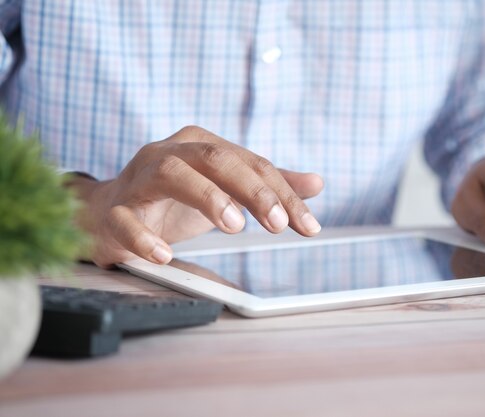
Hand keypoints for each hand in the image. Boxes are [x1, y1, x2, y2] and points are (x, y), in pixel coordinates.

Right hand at [70, 126, 323, 267]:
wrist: (108, 212)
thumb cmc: (173, 199)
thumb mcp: (225, 189)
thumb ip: (268, 185)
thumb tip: (316, 183)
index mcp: (201, 146)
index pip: (250, 164)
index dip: (283, 193)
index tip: (308, 225)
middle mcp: (170, 153)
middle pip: (215, 159)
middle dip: (252, 189)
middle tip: (278, 223)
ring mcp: (139, 179)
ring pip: (171, 174)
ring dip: (207, 197)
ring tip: (233, 225)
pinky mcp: (115, 209)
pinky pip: (126, 218)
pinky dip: (144, 236)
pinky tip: (165, 254)